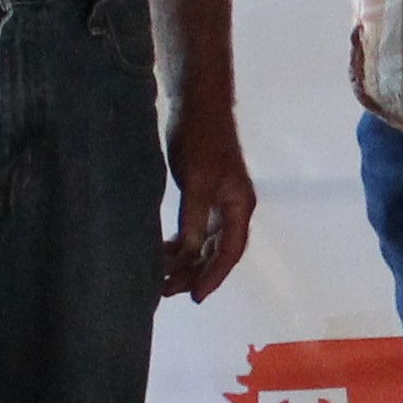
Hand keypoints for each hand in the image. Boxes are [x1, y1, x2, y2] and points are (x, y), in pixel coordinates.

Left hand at [164, 97, 255, 299]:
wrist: (197, 104)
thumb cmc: (201, 140)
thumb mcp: (197, 182)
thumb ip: (194, 220)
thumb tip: (191, 254)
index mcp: (239, 207)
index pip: (229, 252)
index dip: (213, 277)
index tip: (195, 298)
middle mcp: (233, 209)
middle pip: (218, 252)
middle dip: (195, 273)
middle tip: (168, 290)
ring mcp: (219, 201)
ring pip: (206, 242)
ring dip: (187, 260)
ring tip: (163, 277)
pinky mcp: (204, 193)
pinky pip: (196, 228)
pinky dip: (183, 242)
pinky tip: (165, 251)